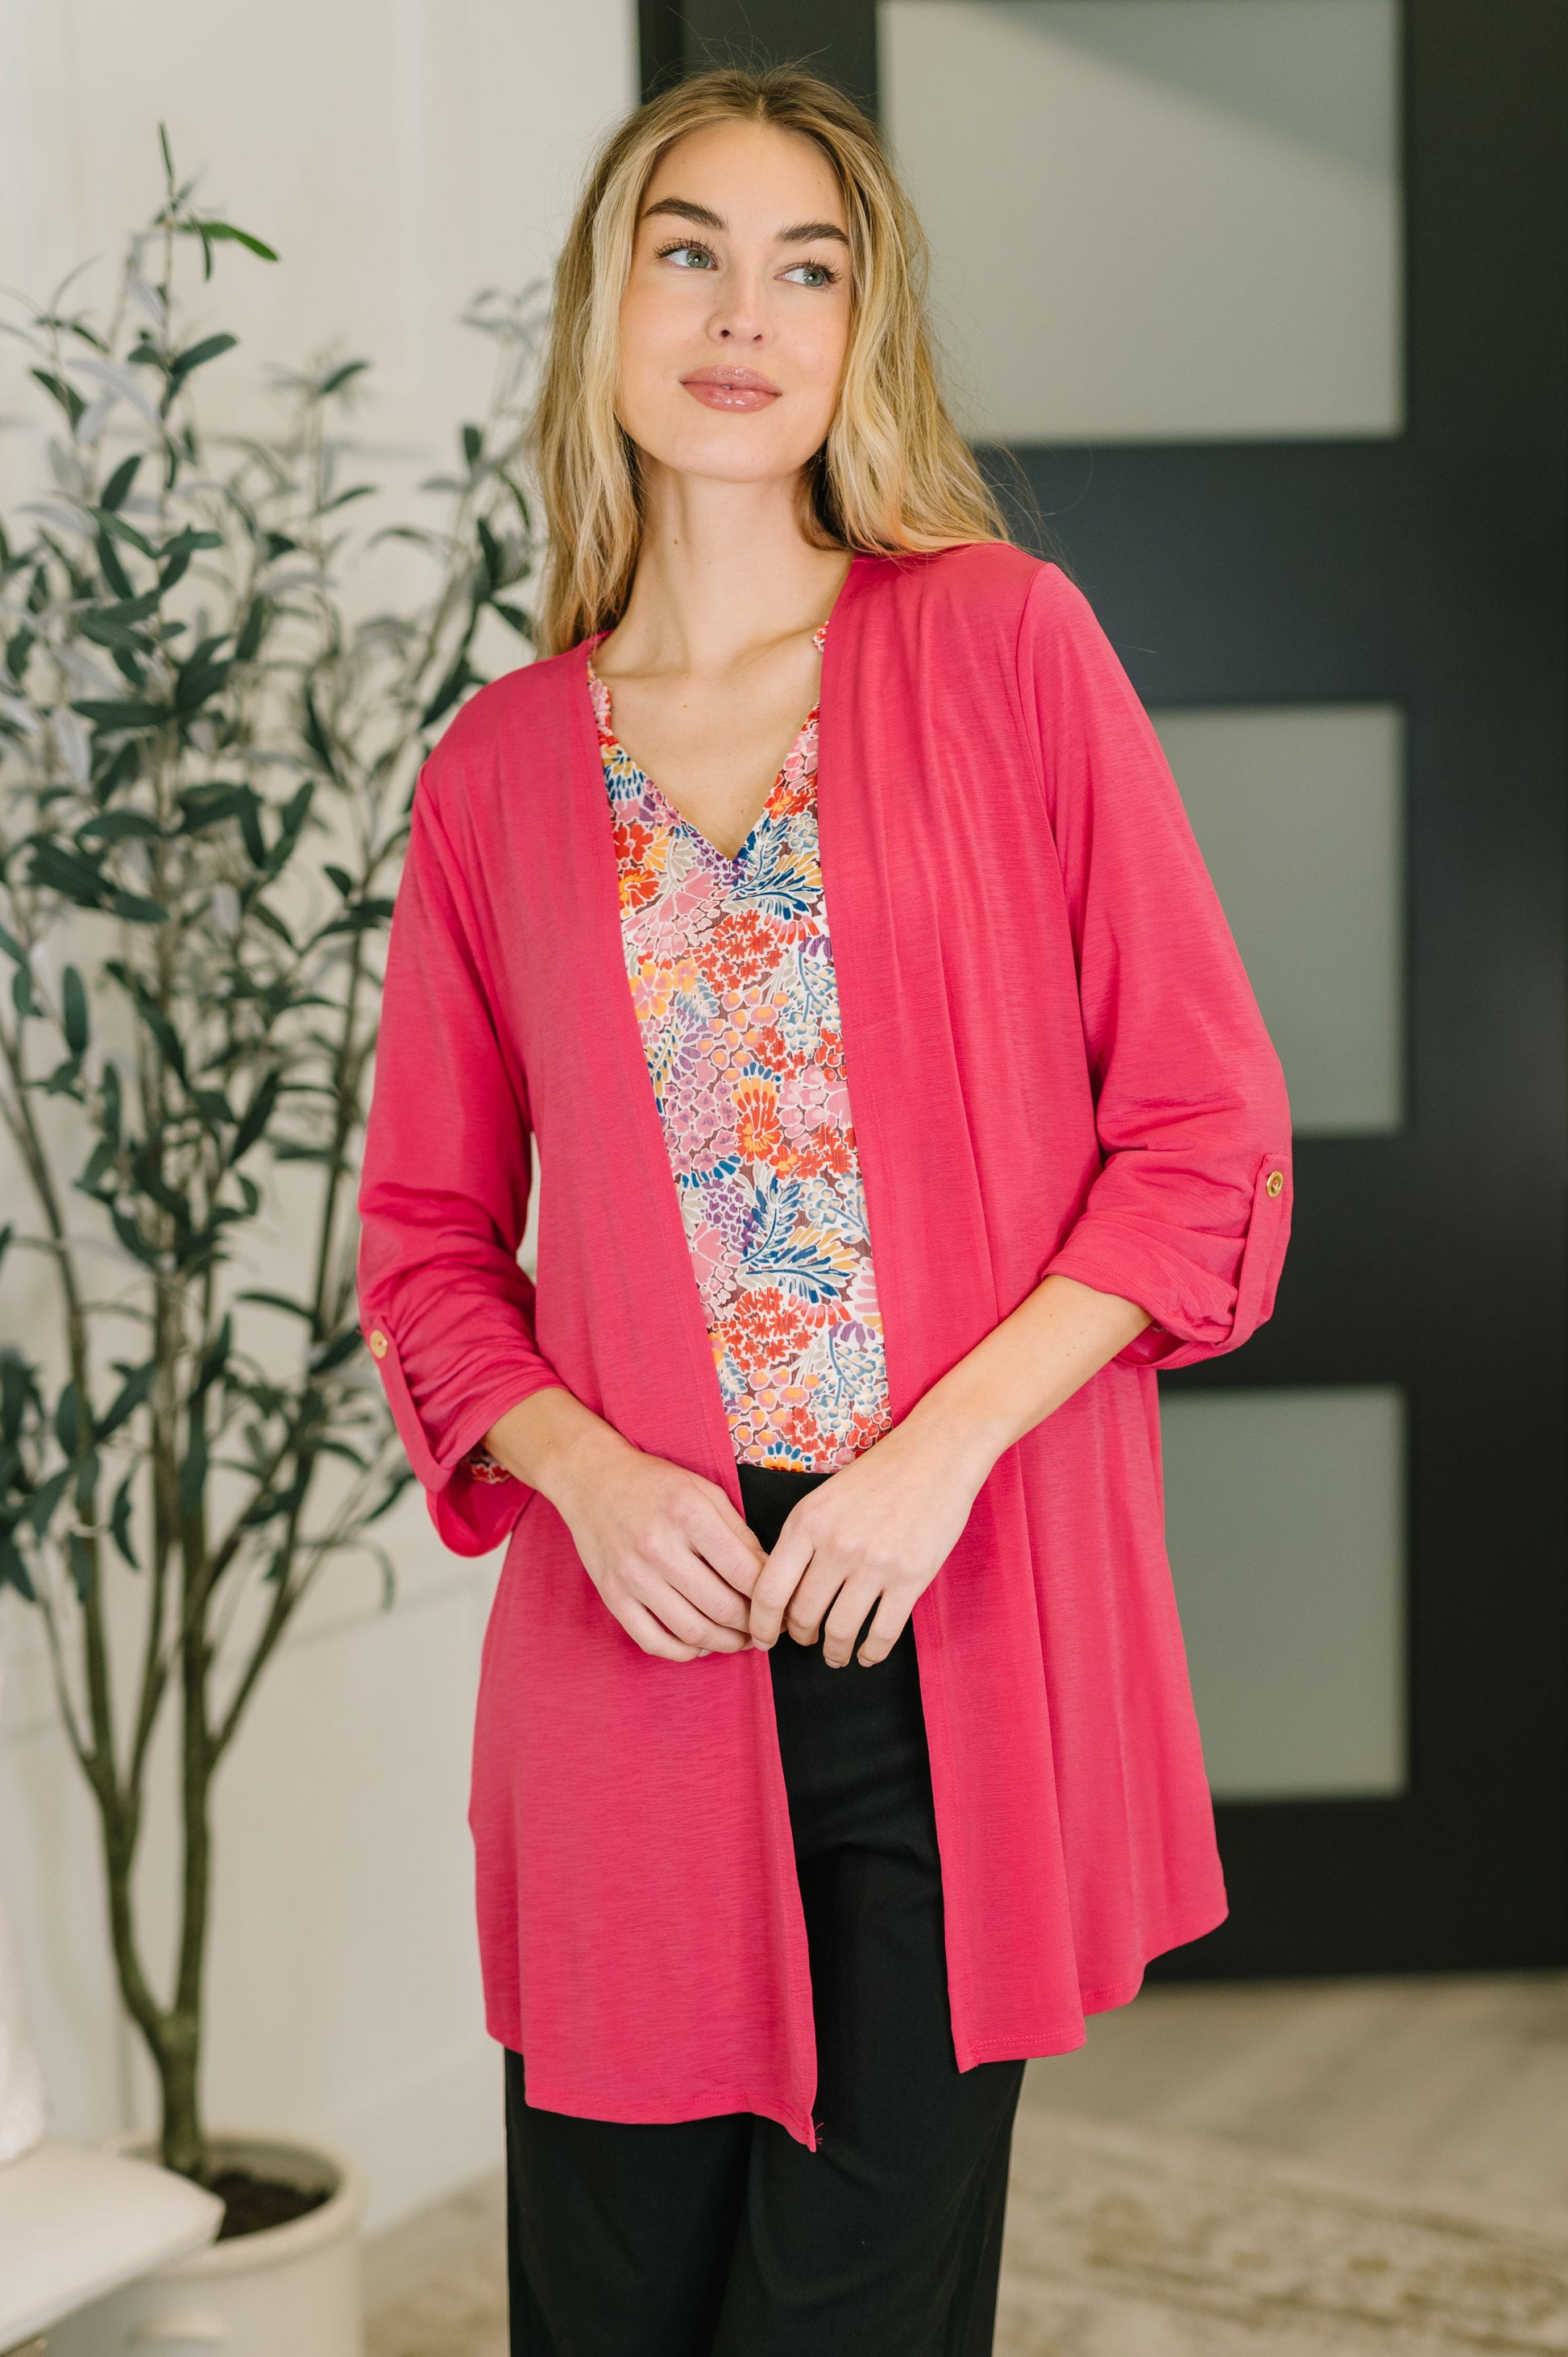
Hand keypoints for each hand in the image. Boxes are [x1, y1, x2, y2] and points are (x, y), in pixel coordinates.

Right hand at [483, 1390, 764, 1662]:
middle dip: (753, 1627)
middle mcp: (659, 1546)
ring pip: (692, 1631)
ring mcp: (632, 1575)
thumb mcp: (705, 1491)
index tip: (782, 1607)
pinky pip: (652, 1640)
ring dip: (725, 1644)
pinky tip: (700, 1645)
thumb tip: (769, 1577)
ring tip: (740, 1641)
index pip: (745, 1573)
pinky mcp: (612, 1595)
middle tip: (766, 1631)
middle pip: (723, 1608)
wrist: (591, 1478)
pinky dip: (683, 1652)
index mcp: (688, 1514)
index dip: (772, 1598)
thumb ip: (739, 1533)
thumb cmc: (655, 1483)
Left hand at [746, 1424, 986, 1666]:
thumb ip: (802, 1540)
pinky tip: (868, 1654)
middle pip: (802, 1615)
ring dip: (834, 1651)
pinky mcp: (911, 1577)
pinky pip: (882, 1633)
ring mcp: (874, 1563)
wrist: (936, 1453)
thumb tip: (783, 1592)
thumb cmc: (879, 1475)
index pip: (769, 1590)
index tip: (762, 1639)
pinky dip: (871, 1652)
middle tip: (805, 1640)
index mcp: (807, 1522)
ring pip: (839, 1630)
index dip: (761, 1625)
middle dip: (800, 1636)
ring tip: (836, 1655)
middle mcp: (835, 1545)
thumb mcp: (824, 1498)